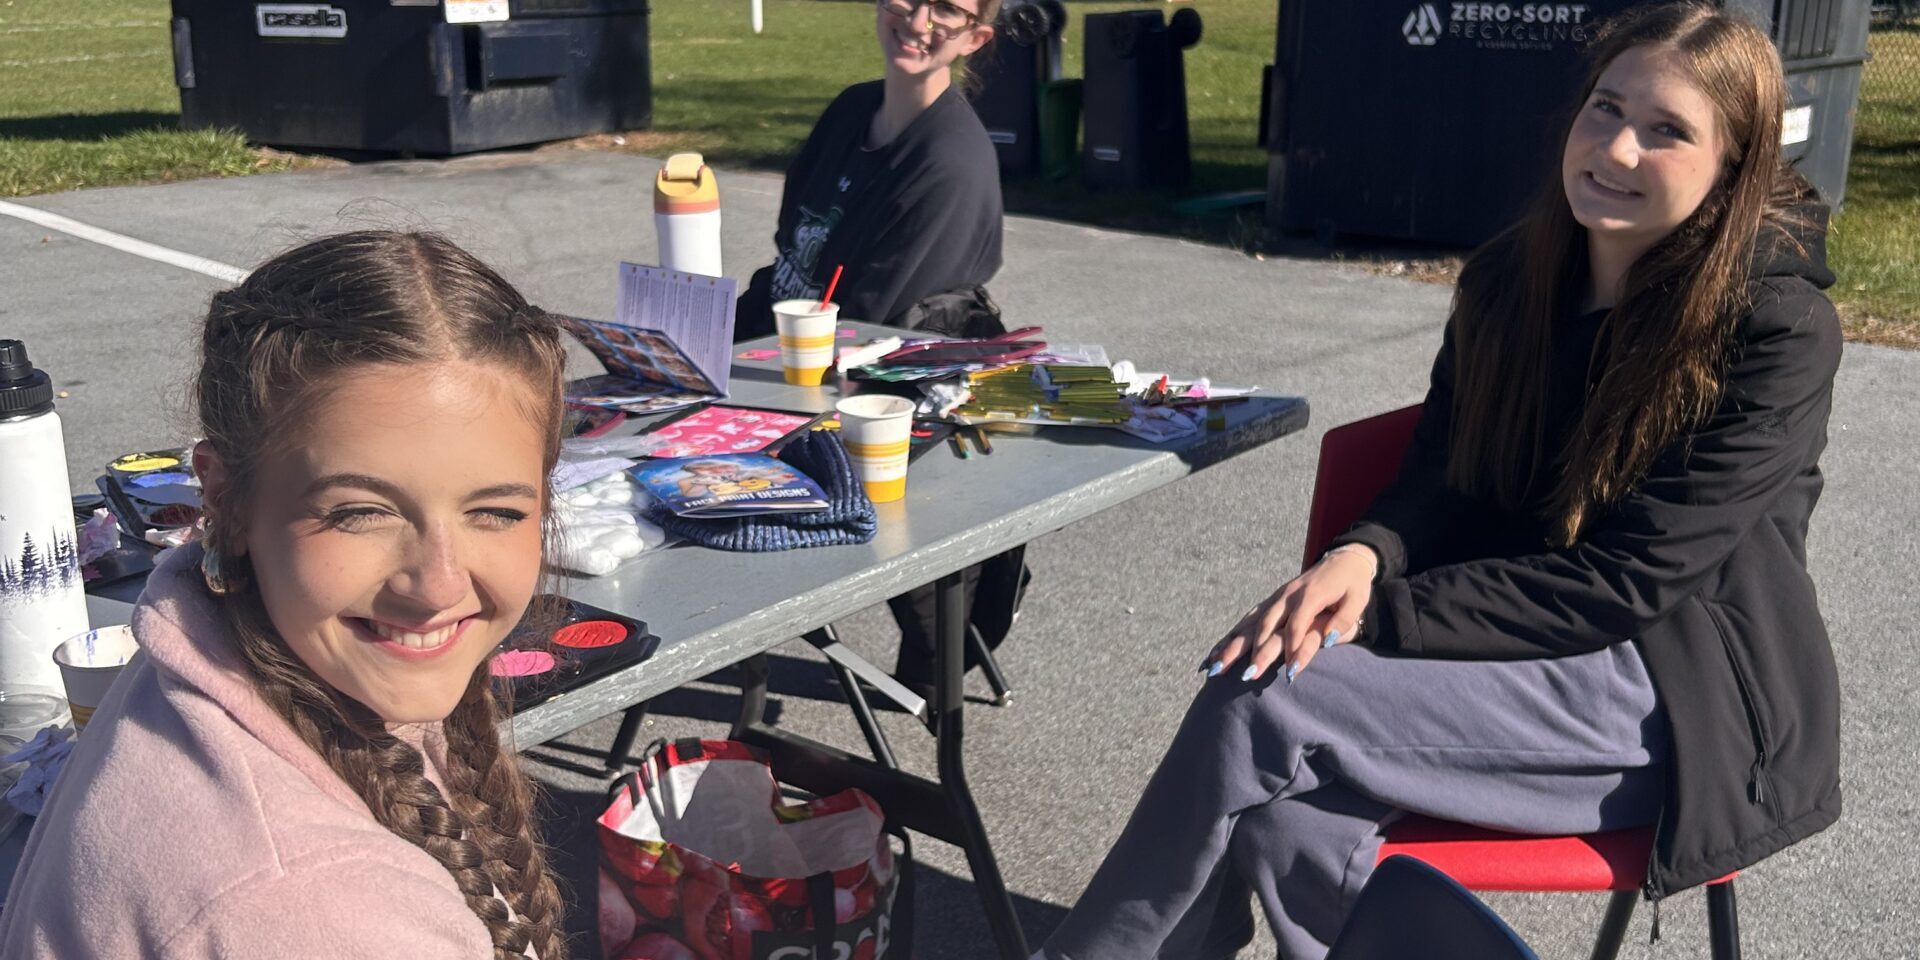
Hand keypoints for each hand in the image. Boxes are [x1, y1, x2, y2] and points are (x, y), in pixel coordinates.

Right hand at [1204, 547, 1373, 682]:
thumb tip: (1327, 640)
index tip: (1289, 671)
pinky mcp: (1272, 601)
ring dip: (1234, 645)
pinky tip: (1217, 652)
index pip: (1298, 624)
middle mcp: (1288, 595)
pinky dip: (1232, 636)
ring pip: (1252, 623)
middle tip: (1247, 675)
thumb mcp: (1357, 600)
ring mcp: (1277, 597)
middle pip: (1267, 625)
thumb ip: (1343, 619)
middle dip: (1256, 652)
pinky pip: (1248, 619)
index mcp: (1310, 595)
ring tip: (1218, 666)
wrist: (1343, 561)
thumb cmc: (1353, 585)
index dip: (1294, 647)